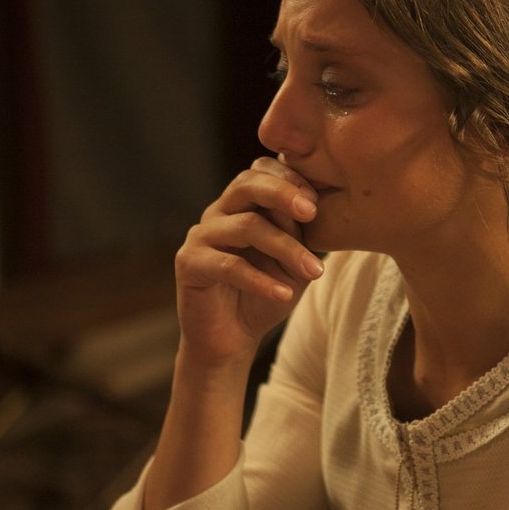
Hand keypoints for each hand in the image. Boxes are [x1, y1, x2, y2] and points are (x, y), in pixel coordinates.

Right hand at [173, 157, 324, 372]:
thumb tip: (313, 207)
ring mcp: (201, 235)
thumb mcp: (292, 262)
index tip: (319, 202)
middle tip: (312, 212)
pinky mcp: (189, 263)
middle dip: (283, 194)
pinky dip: (260, 280)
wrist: (233, 338)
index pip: (262, 171)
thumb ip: (298, 234)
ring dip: (286, 248)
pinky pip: (229, 265)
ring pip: (246, 225)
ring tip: (314, 272)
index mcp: (243, 204)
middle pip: (247, 184)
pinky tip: (284, 294)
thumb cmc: (267, 293)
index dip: (290, 178)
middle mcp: (219, 212)